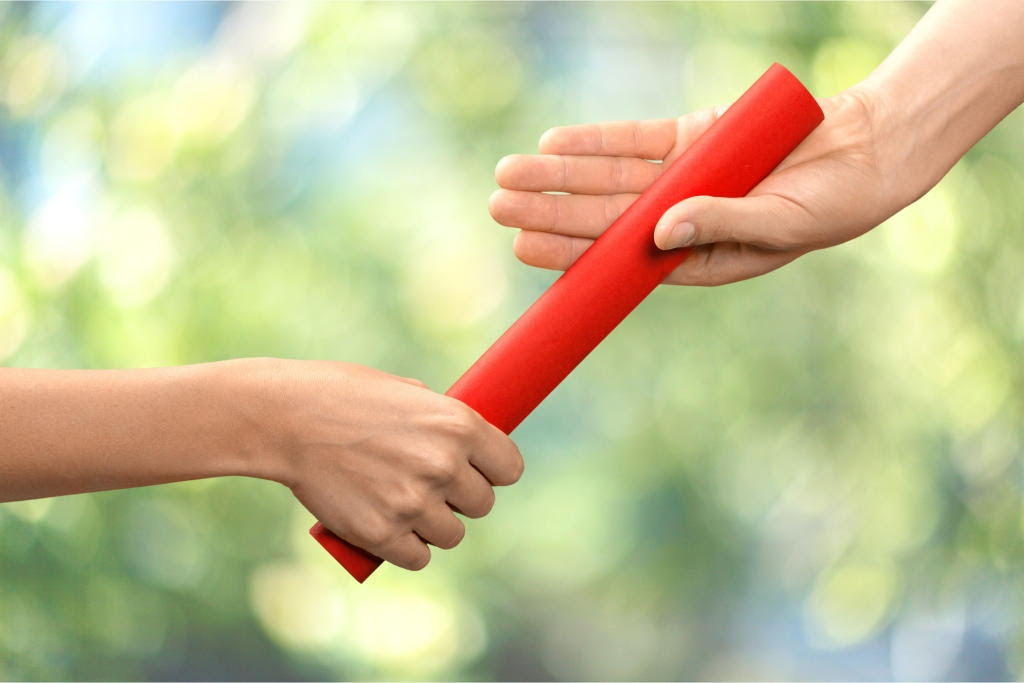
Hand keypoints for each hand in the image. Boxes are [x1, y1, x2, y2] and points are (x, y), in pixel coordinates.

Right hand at [241, 358, 523, 570]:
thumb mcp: (403, 391)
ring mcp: (414, 503)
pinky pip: (418, 557)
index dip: (493, 471)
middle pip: (482, 504)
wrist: (285, 418)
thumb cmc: (341, 395)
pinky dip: (405, 548)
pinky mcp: (383, 534)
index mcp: (458, 425)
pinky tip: (389, 528)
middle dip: (459, 498)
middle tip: (428, 485)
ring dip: (433, 525)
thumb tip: (466, 442)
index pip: (509, 468)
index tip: (478, 471)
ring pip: (451, 535)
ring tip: (402, 504)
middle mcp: (444, 466)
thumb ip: (439, 419)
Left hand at [488, 88, 912, 285]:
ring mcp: (680, 178)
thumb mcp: (780, 223)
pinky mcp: (690, 140)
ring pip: (607, 176)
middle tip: (497, 206)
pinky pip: (634, 141)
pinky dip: (597, 140)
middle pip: (600, 216)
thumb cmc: (832, 204)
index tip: (524, 246)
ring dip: (559, 174)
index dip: (570, 252)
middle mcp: (677, 221)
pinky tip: (555, 143)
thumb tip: (659, 231)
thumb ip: (721, 224)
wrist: (866, 151)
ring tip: (508, 173)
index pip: (618, 257)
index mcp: (694, 258)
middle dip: (549, 210)